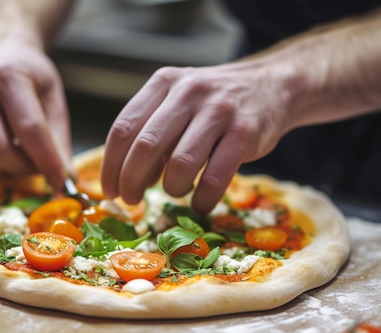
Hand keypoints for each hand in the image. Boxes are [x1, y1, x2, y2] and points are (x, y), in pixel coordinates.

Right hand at [0, 39, 71, 189]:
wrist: (0, 51)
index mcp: (10, 75)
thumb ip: (59, 141)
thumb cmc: (32, 78)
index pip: (29, 129)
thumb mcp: (54, 101)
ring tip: (21, 147)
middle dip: (24, 168)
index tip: (61, 184)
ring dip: (6, 161)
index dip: (46, 161)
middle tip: (41, 170)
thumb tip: (66, 180)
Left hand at [101, 63, 293, 212]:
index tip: (109, 191)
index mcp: (164, 83)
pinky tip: (201, 202)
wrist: (271, 86)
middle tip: (132, 200)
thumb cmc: (214, 103)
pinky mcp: (245, 134)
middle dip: (132, 182)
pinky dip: (203, 200)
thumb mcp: (178, 102)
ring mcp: (219, 111)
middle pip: (146, 147)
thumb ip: (152, 132)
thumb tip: (126, 178)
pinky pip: (215, 178)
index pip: (123, 128)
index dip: (110, 166)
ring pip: (180, 164)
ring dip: (171, 189)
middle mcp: (188, 92)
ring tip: (176, 190)